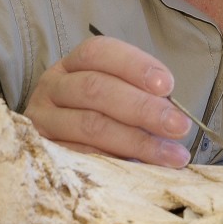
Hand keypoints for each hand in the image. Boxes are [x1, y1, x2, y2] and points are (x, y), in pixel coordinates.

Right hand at [24, 32, 192, 166]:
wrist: (56, 146)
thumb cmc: (98, 115)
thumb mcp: (116, 95)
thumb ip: (141, 97)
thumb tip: (175, 116)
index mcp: (73, 64)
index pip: (100, 52)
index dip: (134, 66)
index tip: (168, 86)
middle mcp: (53, 87)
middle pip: (96, 89)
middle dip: (143, 108)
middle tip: (179, 126)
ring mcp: (43, 121)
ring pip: (90, 125)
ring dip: (137, 141)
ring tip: (172, 155)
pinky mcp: (43, 154)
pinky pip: (80, 158)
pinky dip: (114, 162)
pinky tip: (140, 170)